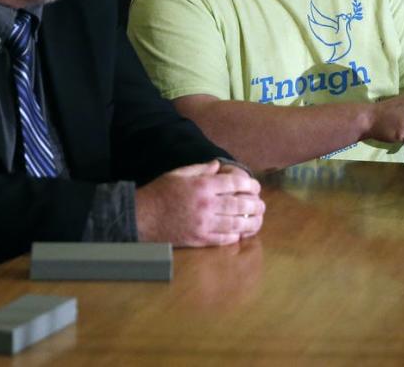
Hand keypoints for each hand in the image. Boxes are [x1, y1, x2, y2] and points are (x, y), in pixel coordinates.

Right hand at [135, 159, 264, 245]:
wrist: (141, 217)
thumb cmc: (159, 193)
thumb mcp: (179, 173)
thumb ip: (201, 169)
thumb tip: (218, 165)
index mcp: (203, 186)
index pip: (234, 184)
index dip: (249, 185)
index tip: (256, 187)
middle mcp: (206, 205)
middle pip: (239, 205)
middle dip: (254, 205)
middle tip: (262, 205)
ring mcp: (203, 224)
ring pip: (235, 224)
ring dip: (250, 223)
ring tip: (258, 220)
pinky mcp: (198, 239)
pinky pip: (222, 239)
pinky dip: (234, 236)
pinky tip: (241, 234)